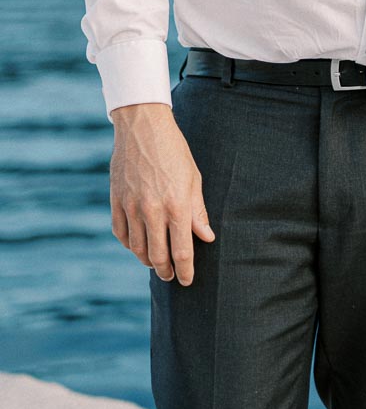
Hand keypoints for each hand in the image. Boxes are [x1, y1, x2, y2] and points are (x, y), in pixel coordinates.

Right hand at [110, 103, 214, 284]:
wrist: (143, 127)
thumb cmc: (174, 151)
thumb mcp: (193, 178)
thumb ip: (198, 211)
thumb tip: (206, 237)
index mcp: (177, 205)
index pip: (182, 251)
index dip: (185, 271)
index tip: (187, 281)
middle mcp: (153, 210)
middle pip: (158, 256)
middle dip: (166, 271)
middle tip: (171, 276)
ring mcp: (132, 207)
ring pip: (137, 249)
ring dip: (147, 260)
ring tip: (156, 262)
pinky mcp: (116, 201)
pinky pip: (121, 234)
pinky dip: (130, 244)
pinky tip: (138, 245)